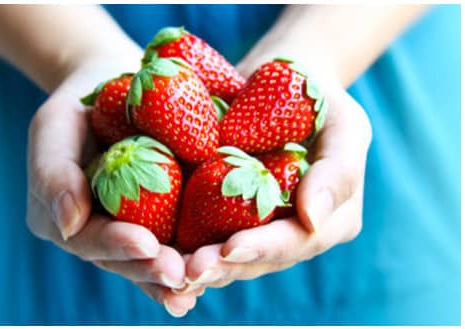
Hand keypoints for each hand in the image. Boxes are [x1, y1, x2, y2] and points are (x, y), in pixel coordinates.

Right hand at [25, 58, 201, 316]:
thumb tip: (69, 224)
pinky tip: (217, 265)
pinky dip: (195, 252)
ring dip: (175, 274)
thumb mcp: (54, 127)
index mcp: (64, 220)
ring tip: (199, 282)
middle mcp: (98, 232)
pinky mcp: (163, 218)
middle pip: (123, 260)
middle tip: (179, 275)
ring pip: (152, 259)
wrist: (116, 90)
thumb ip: (53, 174)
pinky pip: (178, 238)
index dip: (116, 245)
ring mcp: (131, 228)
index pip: (87, 239)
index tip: (146, 244)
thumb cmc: (80, 105)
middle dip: (150, 270)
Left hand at [177, 74, 371, 290]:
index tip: (231, 248)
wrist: (283, 79)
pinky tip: (157, 249)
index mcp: (331, 219)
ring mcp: (261, 225)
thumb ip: (338, 172)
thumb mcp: (344, 124)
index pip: (299, 242)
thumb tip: (314, 220)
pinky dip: (184, 243)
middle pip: (259, 259)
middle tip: (188, 270)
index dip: (265, 249)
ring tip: (167, 268)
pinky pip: (207, 232)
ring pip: (230, 256)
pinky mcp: (228, 212)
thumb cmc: (320, 97)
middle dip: (224, 267)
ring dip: (199, 264)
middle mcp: (295, 231)